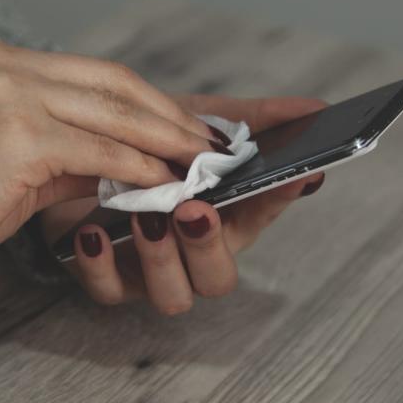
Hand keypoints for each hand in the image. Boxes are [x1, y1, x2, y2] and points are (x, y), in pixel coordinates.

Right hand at [0, 38, 222, 285]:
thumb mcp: (15, 159)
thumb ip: (71, 148)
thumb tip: (136, 160)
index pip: (95, 73)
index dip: (149, 99)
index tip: (186, 123)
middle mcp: (2, 65)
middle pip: (112, 84)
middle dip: (168, 116)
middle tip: (210, 143)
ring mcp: (9, 95)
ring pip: (112, 115)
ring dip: (164, 141)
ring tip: (200, 163)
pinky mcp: (18, 136)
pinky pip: (98, 152)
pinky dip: (137, 168)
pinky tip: (164, 182)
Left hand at [42, 93, 326, 314]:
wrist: (85, 150)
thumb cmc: (150, 143)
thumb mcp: (199, 122)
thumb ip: (256, 119)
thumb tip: (317, 107)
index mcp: (226, 217)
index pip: (262, 214)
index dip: (278, 197)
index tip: (293, 172)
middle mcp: (194, 253)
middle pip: (218, 276)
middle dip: (208, 246)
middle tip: (194, 209)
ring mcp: (151, 271)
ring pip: (173, 295)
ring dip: (161, 259)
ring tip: (144, 218)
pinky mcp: (106, 278)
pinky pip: (108, 291)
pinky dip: (99, 265)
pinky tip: (91, 233)